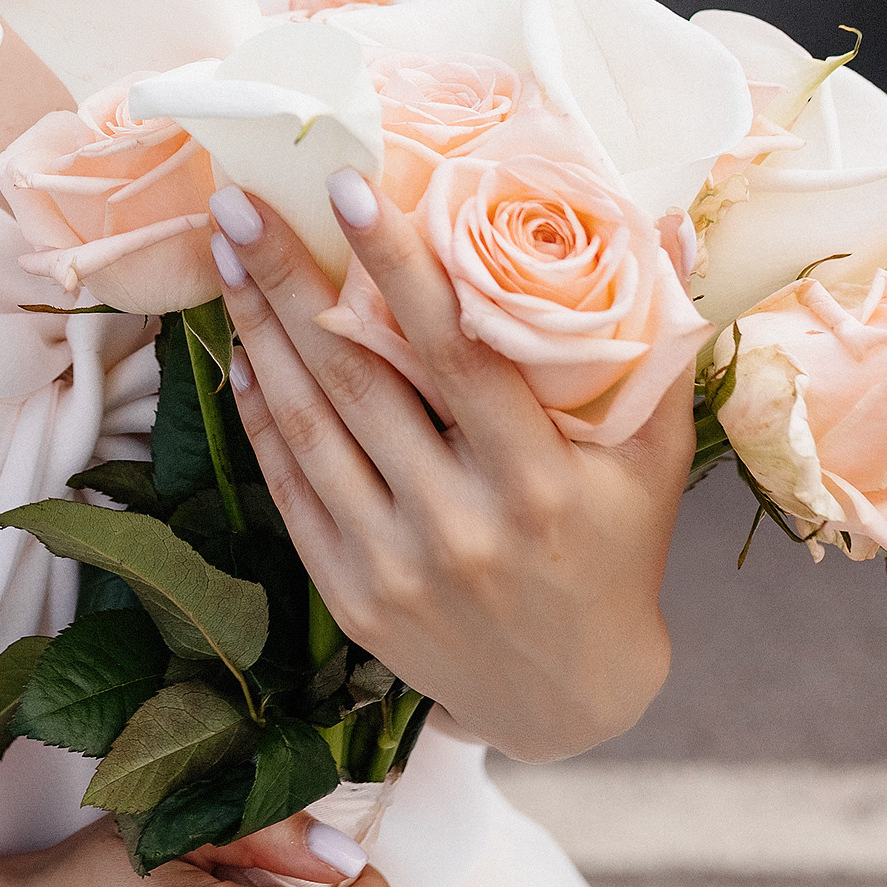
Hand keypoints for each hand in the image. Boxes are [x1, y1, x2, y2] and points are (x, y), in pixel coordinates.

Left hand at [209, 177, 684, 760]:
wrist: (570, 701)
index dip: (396, 266)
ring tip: (225, 250)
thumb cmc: (616, 555)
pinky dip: (260, 413)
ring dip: (258, 329)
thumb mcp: (652, 460)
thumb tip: (662, 219)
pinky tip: (239, 349)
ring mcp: (395, 563)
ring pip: (310, 422)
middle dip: (290, 278)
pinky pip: (290, 486)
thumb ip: (657, 346)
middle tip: (238, 197)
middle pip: (358, 376)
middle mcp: (459, 523)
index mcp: (538, 481)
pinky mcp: (350, 594)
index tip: (346, 185)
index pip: (453, 352)